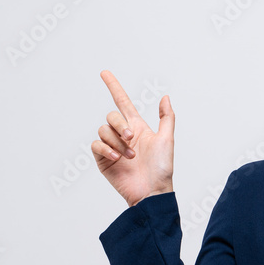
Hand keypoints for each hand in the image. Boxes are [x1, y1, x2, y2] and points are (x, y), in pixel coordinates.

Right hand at [92, 70, 173, 206]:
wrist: (152, 192)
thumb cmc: (162, 168)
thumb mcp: (167, 140)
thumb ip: (166, 118)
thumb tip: (165, 97)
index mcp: (137, 127)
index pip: (122, 102)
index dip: (114, 87)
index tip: (104, 73)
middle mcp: (123, 135)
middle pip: (111, 116)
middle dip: (120, 125)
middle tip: (132, 138)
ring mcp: (112, 147)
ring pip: (103, 130)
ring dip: (117, 141)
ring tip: (129, 155)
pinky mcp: (103, 160)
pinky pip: (96, 145)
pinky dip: (106, 149)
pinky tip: (118, 158)